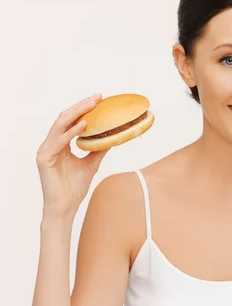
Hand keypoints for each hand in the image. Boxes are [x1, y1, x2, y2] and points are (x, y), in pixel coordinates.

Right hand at [36, 93, 109, 216]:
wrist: (65, 207)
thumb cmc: (75, 188)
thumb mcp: (91, 164)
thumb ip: (98, 150)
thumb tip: (112, 138)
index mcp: (60, 144)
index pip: (71, 121)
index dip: (84, 109)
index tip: (99, 100)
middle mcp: (51, 144)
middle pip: (65, 119)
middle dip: (81, 106)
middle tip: (97, 98)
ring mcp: (46, 150)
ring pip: (60, 125)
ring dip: (77, 114)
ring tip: (91, 106)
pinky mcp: (44, 158)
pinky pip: (58, 141)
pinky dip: (70, 132)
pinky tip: (83, 126)